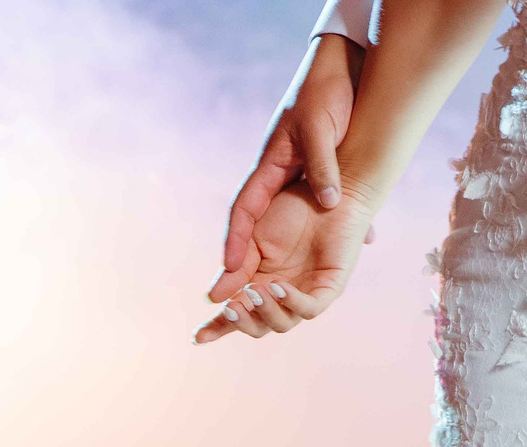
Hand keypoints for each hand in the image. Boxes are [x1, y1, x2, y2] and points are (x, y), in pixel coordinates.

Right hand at [194, 185, 372, 343]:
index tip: (197, 338)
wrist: (325, 188)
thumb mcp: (254, 239)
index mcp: (261, 284)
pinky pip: (310, 308)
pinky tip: (277, 286)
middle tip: (231, 306)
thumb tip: (213, 298)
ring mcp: (306, 292)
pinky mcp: (330, 287)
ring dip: (264, 311)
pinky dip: (291, 302)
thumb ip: (237, 268)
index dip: (219, 327)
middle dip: (241, 321)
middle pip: (258, 326)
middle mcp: (283, 295)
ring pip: (282, 323)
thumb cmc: (290, 209)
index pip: (238, 314)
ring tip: (255, 289)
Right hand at [214, 34, 360, 299]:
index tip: (226, 271)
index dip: (234, 241)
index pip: (244, 209)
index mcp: (270, 163)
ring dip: (282, 251)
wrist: (343, 66)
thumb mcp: (321, 129)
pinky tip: (346, 244)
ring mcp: (296, 172)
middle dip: (246, 260)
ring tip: (276, 288)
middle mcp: (279, 173)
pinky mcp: (319, 169)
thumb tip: (330, 203)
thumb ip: (323, 165)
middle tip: (235, 297)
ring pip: (287, 220)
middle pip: (258, 224)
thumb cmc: (326, 92)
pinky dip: (325, 227)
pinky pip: (317, 207)